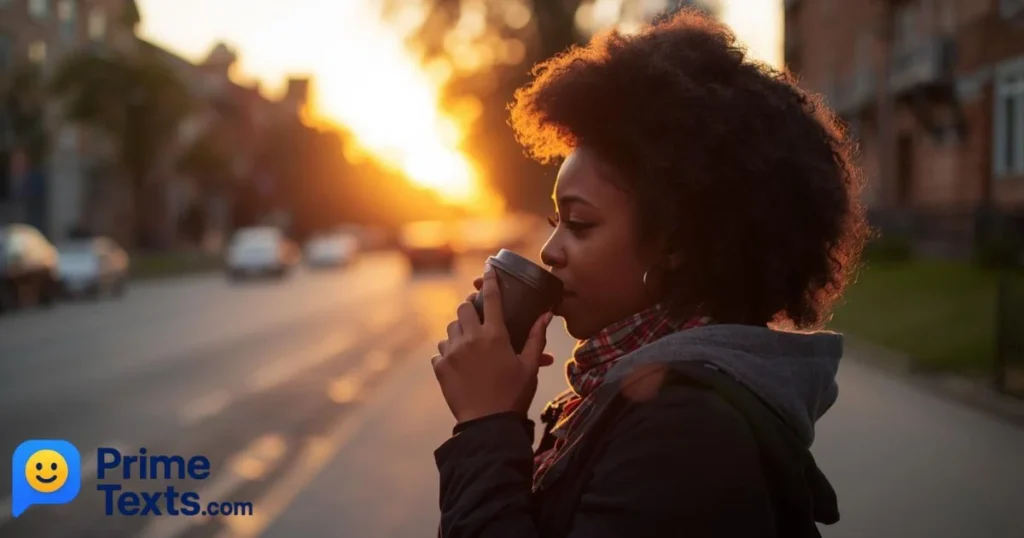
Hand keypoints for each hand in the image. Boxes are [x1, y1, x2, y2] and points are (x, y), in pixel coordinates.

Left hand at [432, 266, 554, 423]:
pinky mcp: (440, 367)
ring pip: (450, 328)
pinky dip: (449, 352)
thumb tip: (546, 316)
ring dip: (459, 330)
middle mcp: (471, 338)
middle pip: (463, 308)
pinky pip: (440, 350)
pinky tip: (460, 363)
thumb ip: (536, 338)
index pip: (492, 298)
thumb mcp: (529, 367)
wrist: (487, 424)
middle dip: (470, 308)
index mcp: (495, 336)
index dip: (490, 280)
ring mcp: (452, 352)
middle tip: (479, 317)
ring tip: (470, 344)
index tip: (487, 269)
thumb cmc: (513, 395)